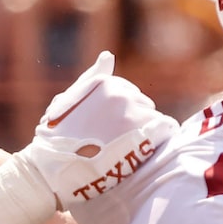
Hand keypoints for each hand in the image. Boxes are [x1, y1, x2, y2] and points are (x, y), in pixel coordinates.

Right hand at [24, 52, 177, 223]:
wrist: (54, 167)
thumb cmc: (58, 134)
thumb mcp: (70, 100)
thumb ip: (93, 77)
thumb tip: (109, 56)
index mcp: (104, 83)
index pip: (129, 93)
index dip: (119, 115)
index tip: (106, 129)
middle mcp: (122, 94)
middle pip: (144, 106)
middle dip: (134, 122)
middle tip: (113, 141)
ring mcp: (134, 114)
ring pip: (155, 119)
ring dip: (145, 133)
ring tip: (123, 149)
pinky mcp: (145, 134)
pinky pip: (167, 129)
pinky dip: (160, 140)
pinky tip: (144, 151)